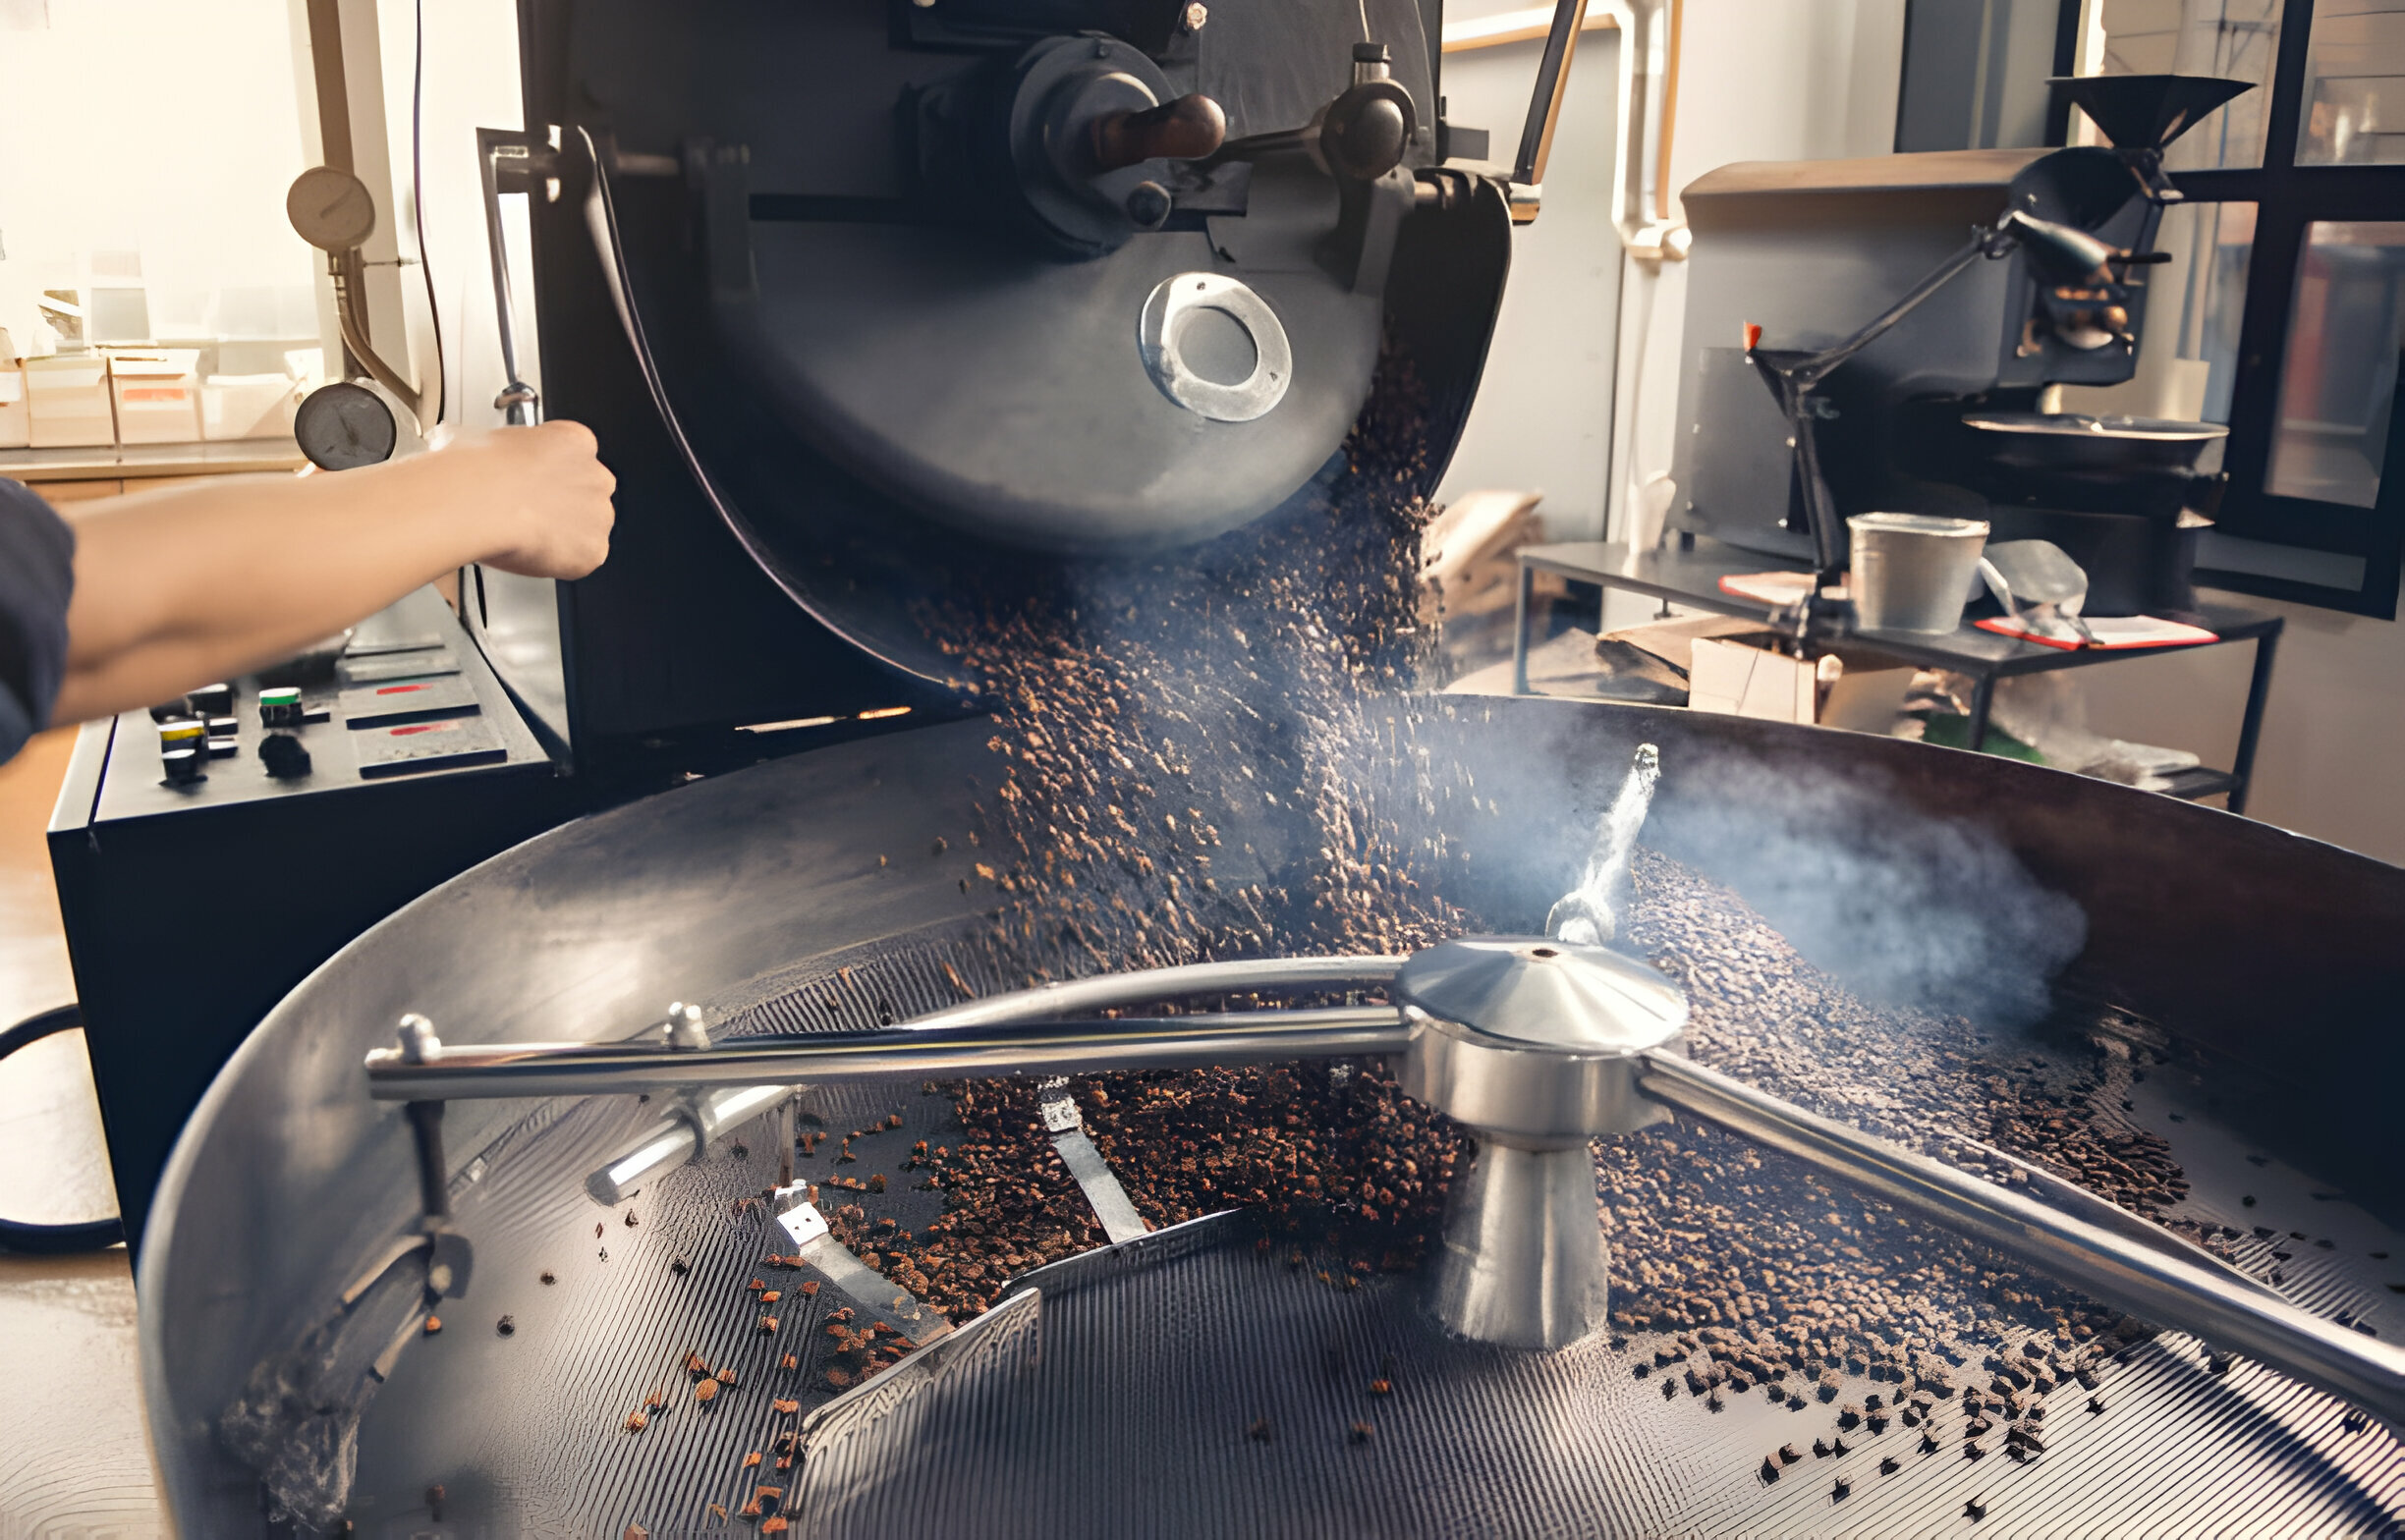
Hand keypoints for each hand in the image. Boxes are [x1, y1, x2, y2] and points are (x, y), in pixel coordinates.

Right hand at [415, 420, 616, 578]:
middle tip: (528, 516)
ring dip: (562, 535)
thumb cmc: (477, 470)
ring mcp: (599, 514)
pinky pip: (580, 560)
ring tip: (525, 535)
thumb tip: (499, 466)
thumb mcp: (496, 440)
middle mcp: (597, 476)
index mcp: (576, 441)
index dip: (550, 480)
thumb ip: (517, 457)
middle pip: (586, 497)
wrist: (479, 501)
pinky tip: (532, 551)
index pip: (574, 462)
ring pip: (586, 530)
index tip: (534, 489)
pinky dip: (559, 562)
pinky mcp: (593, 550)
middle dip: (562, 508)